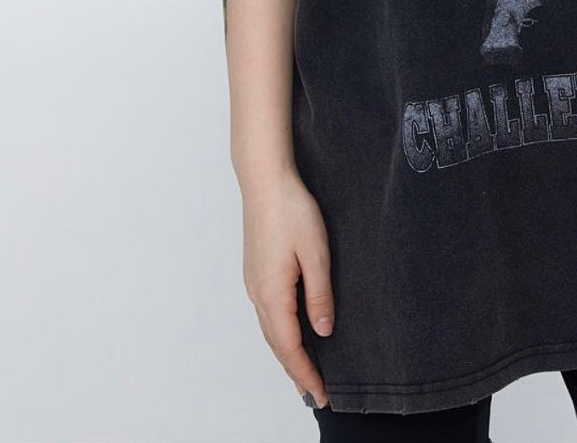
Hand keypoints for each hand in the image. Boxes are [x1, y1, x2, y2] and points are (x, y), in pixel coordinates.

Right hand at [242, 169, 333, 408]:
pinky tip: (292, 332)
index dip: (306, 374)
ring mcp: (254, 282)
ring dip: (287, 353)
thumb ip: (320, 294)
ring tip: (305, 371)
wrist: (265, 180)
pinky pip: (268, 314)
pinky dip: (280, 333)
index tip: (321, 395)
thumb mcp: (316, 252)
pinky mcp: (256, 271)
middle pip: (276, 345)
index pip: (290, 347)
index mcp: (273, 294)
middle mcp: (258, 294)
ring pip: (270, 330)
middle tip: (316, 394)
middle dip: (296, 371)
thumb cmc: (291, 210)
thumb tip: (323, 331)